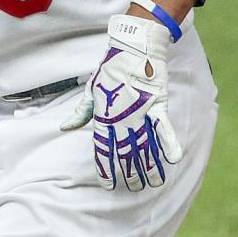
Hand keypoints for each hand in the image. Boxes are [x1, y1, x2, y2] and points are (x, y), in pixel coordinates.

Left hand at [60, 15, 182, 189]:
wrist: (133, 47)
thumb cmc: (110, 69)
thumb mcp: (92, 90)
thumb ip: (82, 113)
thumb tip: (65, 128)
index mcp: (104, 115)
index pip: (102, 148)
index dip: (105, 168)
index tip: (108, 185)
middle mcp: (121, 117)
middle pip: (126, 152)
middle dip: (130, 173)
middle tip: (134, 188)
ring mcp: (140, 112)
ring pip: (145, 145)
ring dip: (150, 166)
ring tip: (153, 184)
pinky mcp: (157, 104)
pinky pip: (163, 128)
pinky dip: (169, 143)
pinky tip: (173, 160)